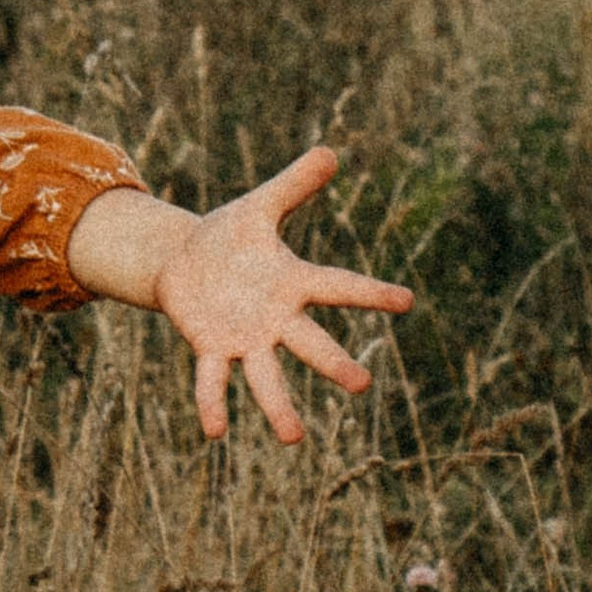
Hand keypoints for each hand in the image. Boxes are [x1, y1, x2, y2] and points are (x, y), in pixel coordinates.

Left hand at [74, 147, 412, 444]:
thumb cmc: (230, 236)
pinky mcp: (211, 348)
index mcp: (294, 282)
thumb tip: (330, 152)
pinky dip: (213, 403)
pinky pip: (213, 380)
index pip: (339, 287)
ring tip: (292, 439)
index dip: (371, 294)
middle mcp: (276, 318)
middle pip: (310, 343)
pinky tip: (214, 431)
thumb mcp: (259, 206)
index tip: (406, 301)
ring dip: (278, 406)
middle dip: (333, 363)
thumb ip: (294, 185)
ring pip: (266, 376)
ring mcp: (245, 339)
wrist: (185, 261)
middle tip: (362, 385)